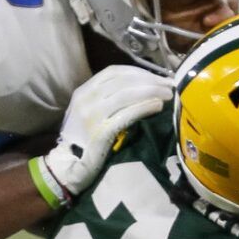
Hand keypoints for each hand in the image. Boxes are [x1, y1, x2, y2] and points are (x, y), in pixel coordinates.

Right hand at [37, 65, 172, 205]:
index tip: (158, 77)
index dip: (139, 72)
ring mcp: (91, 115)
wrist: (69, 167)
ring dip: (151, 92)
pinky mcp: (99, 132)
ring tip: (168, 96)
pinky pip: (126, 114)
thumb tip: (143, 87)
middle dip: (150, 81)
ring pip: (126, 94)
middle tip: (169, 85)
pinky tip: (157, 107)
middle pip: (123, 81)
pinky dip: (144, 107)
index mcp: (83, 91)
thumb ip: (109, 98)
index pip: (115, 72)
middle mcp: (85, 99)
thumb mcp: (91, 112)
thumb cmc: (85, 139)